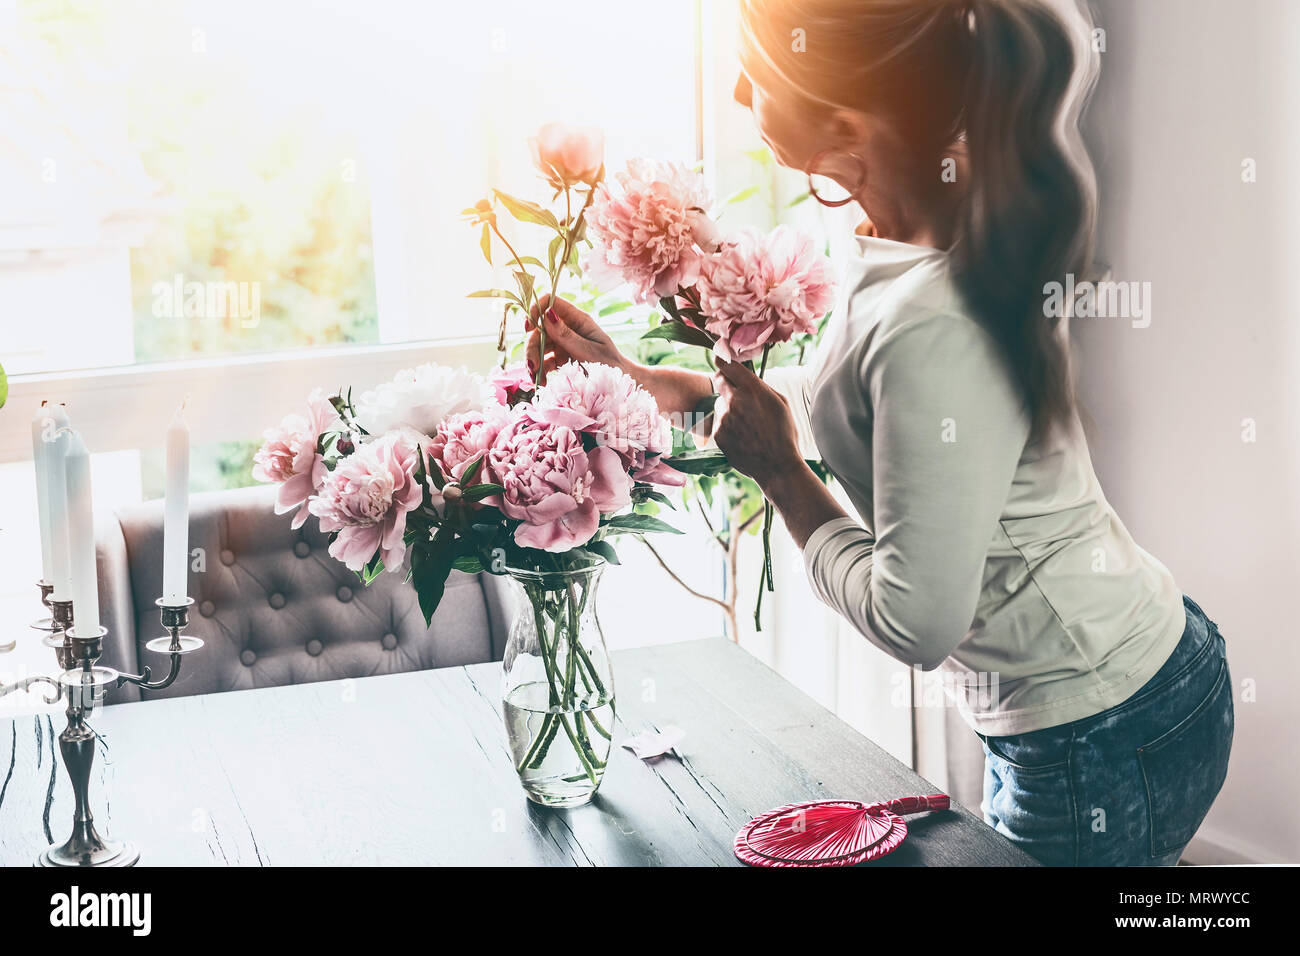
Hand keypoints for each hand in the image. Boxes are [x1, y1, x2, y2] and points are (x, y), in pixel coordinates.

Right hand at [526, 294, 624, 378]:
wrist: (620, 384)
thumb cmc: (611, 365)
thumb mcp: (590, 351)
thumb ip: (567, 336)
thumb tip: (547, 315)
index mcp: (577, 319)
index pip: (551, 302)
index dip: (536, 310)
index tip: (528, 327)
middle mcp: (568, 328)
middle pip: (540, 329)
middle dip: (532, 347)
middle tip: (532, 366)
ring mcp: (564, 343)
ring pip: (539, 346)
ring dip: (533, 361)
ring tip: (536, 378)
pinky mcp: (561, 358)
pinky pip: (544, 361)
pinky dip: (540, 371)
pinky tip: (543, 382)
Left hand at [712, 360, 802, 488]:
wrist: (777, 465)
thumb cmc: (783, 433)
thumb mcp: (780, 402)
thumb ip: (760, 386)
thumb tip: (745, 378)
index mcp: (752, 389)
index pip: (727, 365)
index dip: (723, 361)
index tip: (720, 360)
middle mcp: (735, 400)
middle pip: (718, 380)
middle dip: (724, 382)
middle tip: (734, 391)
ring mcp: (724, 418)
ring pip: (719, 404)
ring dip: (728, 408)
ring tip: (746, 424)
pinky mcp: (718, 433)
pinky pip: (719, 422)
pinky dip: (727, 426)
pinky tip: (742, 436)